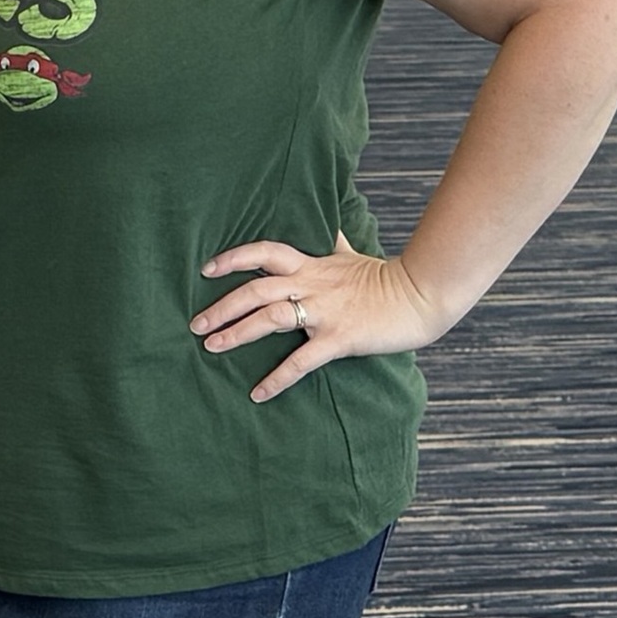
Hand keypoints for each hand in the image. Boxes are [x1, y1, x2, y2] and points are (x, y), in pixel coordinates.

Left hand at [188, 232, 453, 402]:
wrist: (420, 294)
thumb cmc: (385, 277)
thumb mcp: (352, 254)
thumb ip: (332, 242)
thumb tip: (328, 224)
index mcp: (311, 265)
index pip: (263, 253)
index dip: (233, 258)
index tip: (206, 269)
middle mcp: (310, 285)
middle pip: (255, 290)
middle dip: (221, 306)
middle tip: (195, 324)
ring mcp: (323, 312)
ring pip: (269, 320)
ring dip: (237, 334)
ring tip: (211, 348)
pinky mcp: (338, 338)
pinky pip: (301, 361)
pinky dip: (277, 378)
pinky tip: (258, 393)